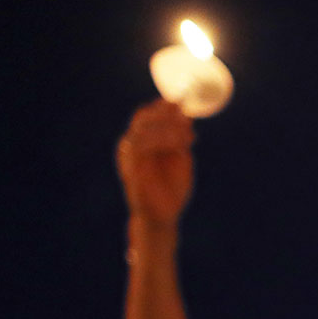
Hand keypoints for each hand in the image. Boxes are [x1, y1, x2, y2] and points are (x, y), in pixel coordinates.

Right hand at [117, 100, 194, 228]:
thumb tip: (185, 115)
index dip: (162, 106)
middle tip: (183, 111)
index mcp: (143, 142)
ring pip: (143, 128)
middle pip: (142, 117)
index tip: (182, 102)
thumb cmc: (171, 189)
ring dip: (168, 127)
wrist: (163, 216)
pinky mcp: (130, 167)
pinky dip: (163, 140)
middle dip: (164, 112)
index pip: (147, 115)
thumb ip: (180, 138)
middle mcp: (132, 145)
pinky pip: (142, 145)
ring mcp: (129, 156)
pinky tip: (181, 144)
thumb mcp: (180, 158)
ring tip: (189, 136)